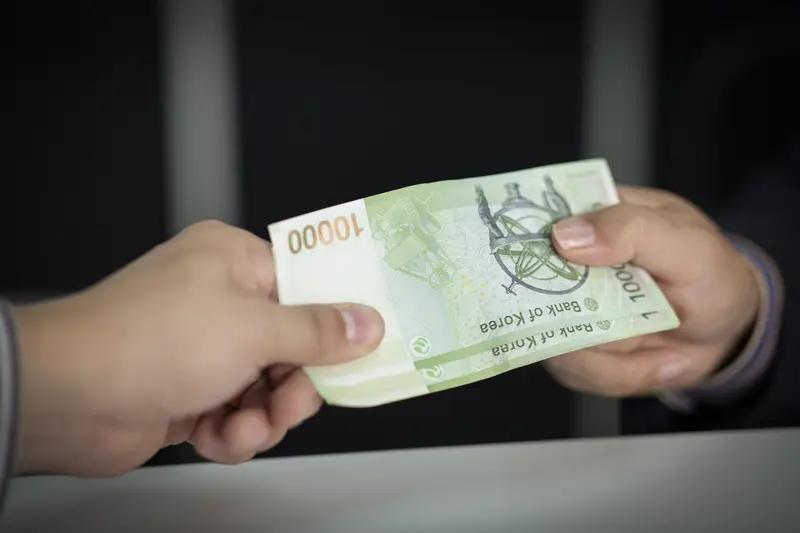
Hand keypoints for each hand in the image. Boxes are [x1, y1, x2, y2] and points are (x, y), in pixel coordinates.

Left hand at [13, 220, 383, 475]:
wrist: (66, 398)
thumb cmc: (151, 340)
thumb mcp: (252, 330)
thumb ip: (317, 331)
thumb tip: (367, 323)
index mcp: (234, 261)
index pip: (306, 286)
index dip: (335, 321)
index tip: (363, 350)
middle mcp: (219, 300)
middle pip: (292, 345)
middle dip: (294, 385)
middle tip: (290, 404)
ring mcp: (203, 348)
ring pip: (267, 387)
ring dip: (262, 416)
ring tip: (244, 426)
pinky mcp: (189, 390)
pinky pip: (237, 412)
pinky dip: (234, 432)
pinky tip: (219, 436)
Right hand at [545, 186, 758, 396]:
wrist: (729, 332)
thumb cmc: (711, 275)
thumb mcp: (687, 244)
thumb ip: (631, 229)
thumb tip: (564, 236)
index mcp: (589, 218)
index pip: (531, 222)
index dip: (521, 243)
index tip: (540, 268)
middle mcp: (566, 265)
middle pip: (530, 293)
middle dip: (580, 321)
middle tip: (631, 325)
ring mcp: (566, 310)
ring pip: (555, 343)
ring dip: (616, 355)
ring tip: (662, 341)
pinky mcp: (574, 351)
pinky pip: (579, 374)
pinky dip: (626, 374)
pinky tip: (659, 359)